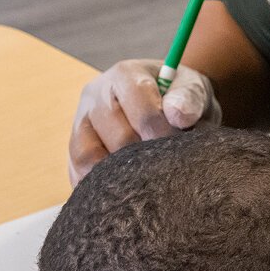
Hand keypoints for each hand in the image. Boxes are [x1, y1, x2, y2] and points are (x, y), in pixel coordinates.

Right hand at [67, 58, 222, 184]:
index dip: (162, 133)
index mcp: (125, 75)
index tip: (179, 151)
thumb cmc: (179, 98)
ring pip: (88, 156)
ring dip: (118, 177)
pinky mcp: (75, 148)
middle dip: (145, 159)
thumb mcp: (193, 90)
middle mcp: (96, 95)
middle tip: (166, 172)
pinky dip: (96, 187)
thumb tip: (178, 116)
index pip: (141, 108)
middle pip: (117, 137)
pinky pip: (77, 172)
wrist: (167, 105)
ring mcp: (81, 122)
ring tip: (144, 186)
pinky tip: (121, 195)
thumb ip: (189, 99)